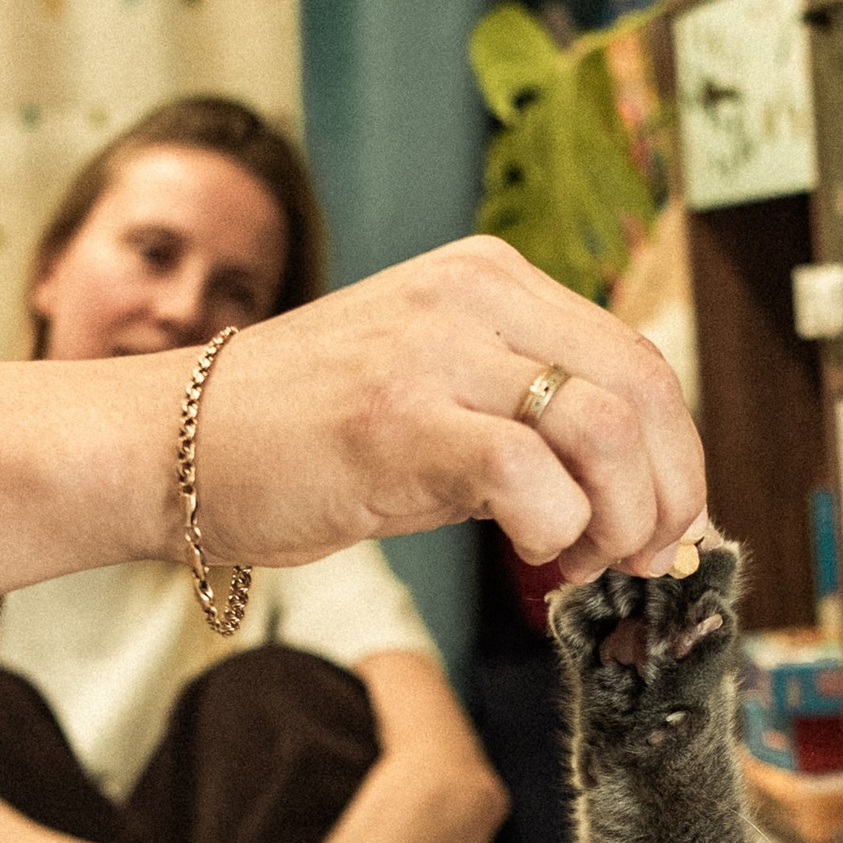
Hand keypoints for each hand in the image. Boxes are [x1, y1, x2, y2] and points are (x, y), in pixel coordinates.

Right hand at [197, 237, 711, 589]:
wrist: (168, 443)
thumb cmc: (296, 438)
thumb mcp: (429, 393)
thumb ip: (520, 418)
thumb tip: (624, 498)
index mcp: (490, 278)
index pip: (637, 358)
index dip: (674, 455)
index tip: (659, 523)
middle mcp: (471, 296)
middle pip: (642, 387)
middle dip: (666, 491)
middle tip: (638, 557)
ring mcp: (433, 351)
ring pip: (605, 427)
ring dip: (621, 517)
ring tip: (584, 563)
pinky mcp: (398, 418)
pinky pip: (530, 473)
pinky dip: (558, 531)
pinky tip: (533, 555)